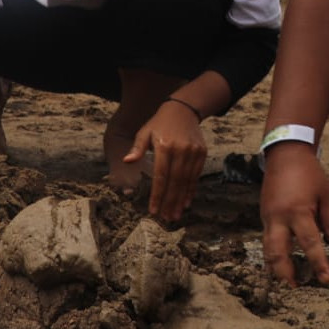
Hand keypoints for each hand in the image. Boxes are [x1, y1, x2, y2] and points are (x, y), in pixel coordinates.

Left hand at [122, 104, 206, 221]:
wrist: (183, 109)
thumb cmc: (159, 123)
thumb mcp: (145, 132)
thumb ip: (137, 148)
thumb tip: (126, 161)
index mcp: (164, 146)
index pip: (161, 176)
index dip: (158, 195)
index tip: (154, 210)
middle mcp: (181, 150)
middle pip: (175, 182)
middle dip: (170, 202)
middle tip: (167, 218)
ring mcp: (193, 151)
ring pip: (187, 181)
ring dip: (181, 200)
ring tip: (176, 214)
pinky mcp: (201, 153)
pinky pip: (196, 175)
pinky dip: (191, 189)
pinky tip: (187, 201)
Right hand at [260, 142, 328, 286]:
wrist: (285, 153)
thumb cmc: (309, 173)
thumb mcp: (326, 195)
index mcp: (299, 211)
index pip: (310, 243)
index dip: (318, 263)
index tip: (326, 280)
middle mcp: (279, 217)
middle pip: (277, 252)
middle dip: (285, 273)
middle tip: (295, 288)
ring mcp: (268, 216)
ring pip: (267, 249)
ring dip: (275, 267)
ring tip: (287, 282)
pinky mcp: (264, 215)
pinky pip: (266, 239)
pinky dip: (272, 254)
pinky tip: (280, 265)